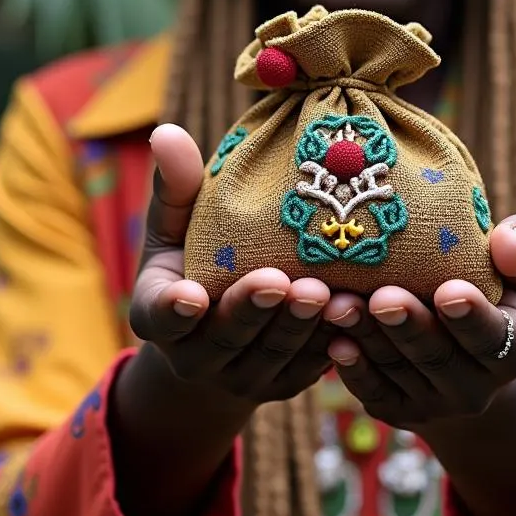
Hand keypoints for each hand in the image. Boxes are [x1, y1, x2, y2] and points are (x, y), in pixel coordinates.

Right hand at [128, 123, 332, 406]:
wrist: (220, 327)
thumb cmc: (196, 256)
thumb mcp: (177, 225)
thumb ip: (175, 187)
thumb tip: (166, 131)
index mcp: (160, 314)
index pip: (160, 315)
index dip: (173, 310)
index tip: (189, 295)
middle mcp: (195, 357)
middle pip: (226, 338)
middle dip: (253, 311)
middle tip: (282, 281)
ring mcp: (242, 378)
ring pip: (273, 357)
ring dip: (299, 328)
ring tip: (324, 293)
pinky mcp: (285, 385)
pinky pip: (311, 368)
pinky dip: (332, 345)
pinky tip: (355, 314)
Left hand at [323, 214, 515, 428]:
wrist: (470, 362)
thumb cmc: (494, 293)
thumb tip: (509, 239)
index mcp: (515, 350)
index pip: (494, 338)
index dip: (472, 318)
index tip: (448, 291)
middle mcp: (477, 387)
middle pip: (437, 357)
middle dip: (408, 326)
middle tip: (382, 296)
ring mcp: (435, 403)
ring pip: (397, 370)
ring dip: (367, 337)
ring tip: (339, 304)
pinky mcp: (399, 411)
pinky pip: (373, 392)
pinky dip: (352, 369)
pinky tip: (333, 340)